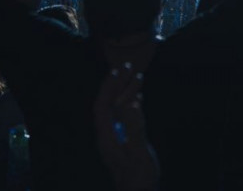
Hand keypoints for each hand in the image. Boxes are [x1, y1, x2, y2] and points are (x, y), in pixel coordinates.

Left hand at [94, 64, 159, 190]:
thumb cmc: (139, 175)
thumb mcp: (138, 151)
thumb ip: (135, 126)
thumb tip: (132, 103)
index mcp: (106, 136)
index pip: (103, 106)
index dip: (109, 87)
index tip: (118, 70)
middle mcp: (107, 135)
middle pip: (108, 105)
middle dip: (116, 85)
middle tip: (128, 66)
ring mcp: (115, 138)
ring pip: (116, 110)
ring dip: (124, 92)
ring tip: (135, 75)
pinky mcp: (123, 142)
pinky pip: (124, 117)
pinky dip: (130, 103)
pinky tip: (138, 97)